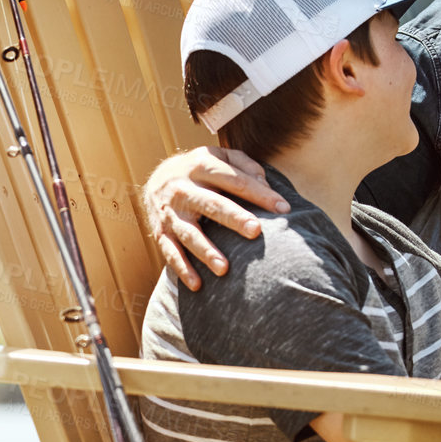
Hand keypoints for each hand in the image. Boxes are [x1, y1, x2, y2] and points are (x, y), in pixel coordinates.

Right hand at [141, 146, 285, 289]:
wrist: (156, 178)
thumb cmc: (201, 170)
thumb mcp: (220, 156)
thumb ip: (245, 166)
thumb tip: (266, 187)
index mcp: (201, 166)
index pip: (235, 181)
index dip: (260, 194)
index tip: (284, 209)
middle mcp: (183, 188)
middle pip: (212, 205)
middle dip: (233, 218)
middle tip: (255, 231)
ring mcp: (171, 212)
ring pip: (189, 233)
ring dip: (205, 251)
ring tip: (224, 269)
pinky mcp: (160, 232)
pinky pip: (170, 252)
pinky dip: (182, 269)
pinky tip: (197, 285)